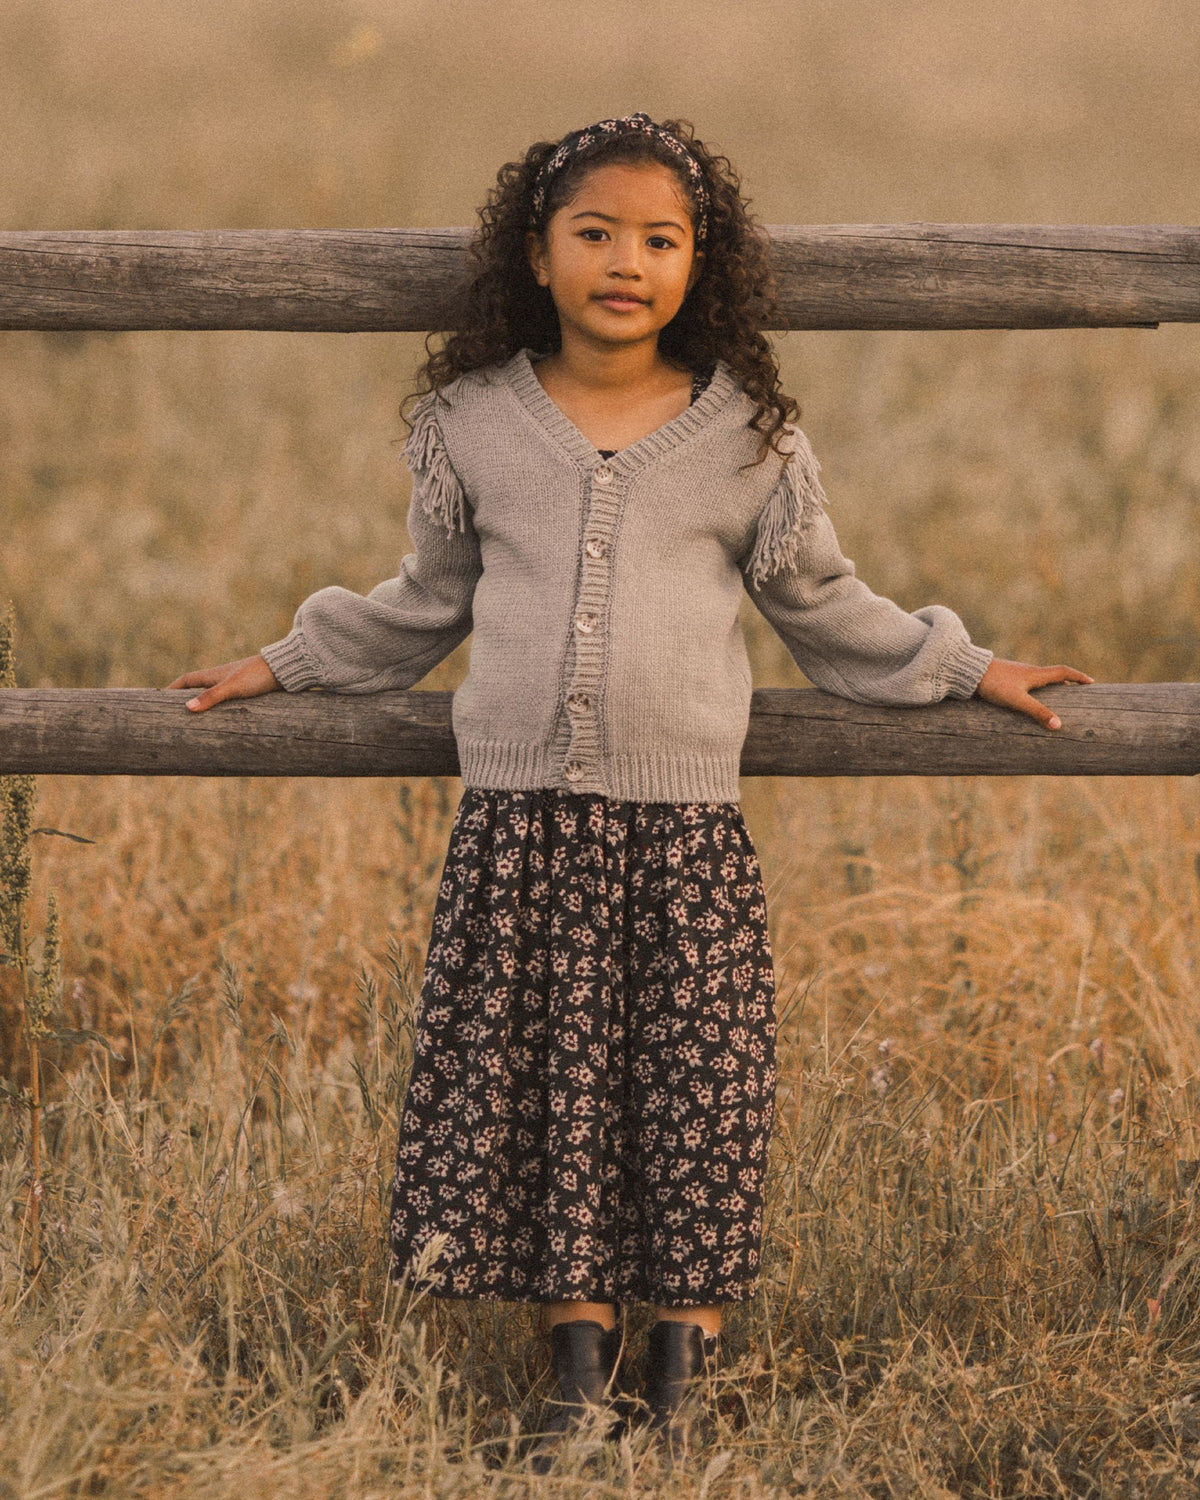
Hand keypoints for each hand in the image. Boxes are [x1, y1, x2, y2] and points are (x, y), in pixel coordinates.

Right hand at [166, 655, 280, 712]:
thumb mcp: (232, 687)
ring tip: (194, 722)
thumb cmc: (257, 675)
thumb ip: (211, 697)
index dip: (171, 689)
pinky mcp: (248, 691)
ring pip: (212, 695)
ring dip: (203, 705)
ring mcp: (235, 685)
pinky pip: (227, 701)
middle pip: (197, 688)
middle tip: (173, 715)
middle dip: (184, 699)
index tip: (158, 699)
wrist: (286, 669)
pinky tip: (222, 720)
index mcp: (213, 675)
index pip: (186, 680)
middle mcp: (222, 678)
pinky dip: (220, 709)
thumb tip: (187, 709)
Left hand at [975, 658, 1092, 729]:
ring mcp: (1017, 673)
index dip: (1078, 677)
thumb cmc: (995, 685)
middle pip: (1054, 674)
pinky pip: (1028, 681)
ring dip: (1052, 684)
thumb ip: (1038, 712)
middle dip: (1067, 681)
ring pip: (1040, 677)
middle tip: (1078, 690)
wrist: (970, 672)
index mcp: (1036, 674)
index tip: (1091, 682)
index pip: (1064, 672)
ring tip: (1058, 696)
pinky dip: (1037, 687)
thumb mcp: (1018, 701)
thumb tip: (1059, 725)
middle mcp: (1029, 671)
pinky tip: (1030, 696)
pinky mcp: (1007, 677)